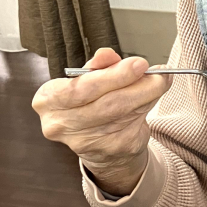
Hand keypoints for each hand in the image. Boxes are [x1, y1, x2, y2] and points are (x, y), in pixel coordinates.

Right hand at [32, 47, 171, 195]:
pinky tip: (150, 99)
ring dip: (146, 96)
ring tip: (158, 82)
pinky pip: (133, 126)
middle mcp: (60, 125)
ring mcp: (83, 142)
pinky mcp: (108, 150)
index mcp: (47, 100)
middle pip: (105, 104)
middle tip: (155, 73)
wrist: (95, 142)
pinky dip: (146, 109)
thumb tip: (108, 55)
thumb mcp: (87, 79)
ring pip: (123, 115)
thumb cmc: (88, 103)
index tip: (138, 64)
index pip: (80, 88)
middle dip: (135, 85)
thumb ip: (98, 66)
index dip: (112, 76)